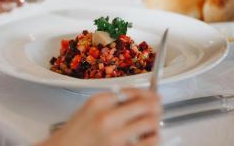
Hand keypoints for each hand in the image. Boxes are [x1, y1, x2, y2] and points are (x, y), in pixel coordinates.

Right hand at [40, 88, 161, 145]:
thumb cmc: (75, 133)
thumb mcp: (88, 109)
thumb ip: (111, 102)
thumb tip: (136, 99)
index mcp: (98, 103)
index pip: (132, 92)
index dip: (147, 94)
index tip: (153, 96)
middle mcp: (107, 118)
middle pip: (146, 106)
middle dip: (156, 106)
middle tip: (158, 108)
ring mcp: (114, 137)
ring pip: (151, 123)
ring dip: (156, 123)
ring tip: (153, 125)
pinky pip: (149, 143)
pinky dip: (153, 139)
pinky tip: (149, 138)